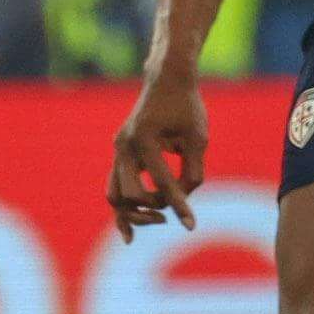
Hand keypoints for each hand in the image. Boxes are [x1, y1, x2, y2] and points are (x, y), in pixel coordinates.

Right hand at [107, 76, 208, 239]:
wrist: (166, 79)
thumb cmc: (186, 106)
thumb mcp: (198, 138)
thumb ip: (193, 171)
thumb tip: (184, 200)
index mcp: (145, 139)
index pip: (163, 183)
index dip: (179, 206)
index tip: (191, 225)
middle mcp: (125, 146)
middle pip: (129, 194)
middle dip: (151, 209)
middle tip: (172, 214)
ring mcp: (119, 149)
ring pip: (114, 194)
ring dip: (132, 214)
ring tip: (157, 221)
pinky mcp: (121, 154)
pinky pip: (115, 187)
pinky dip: (122, 208)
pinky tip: (130, 234)